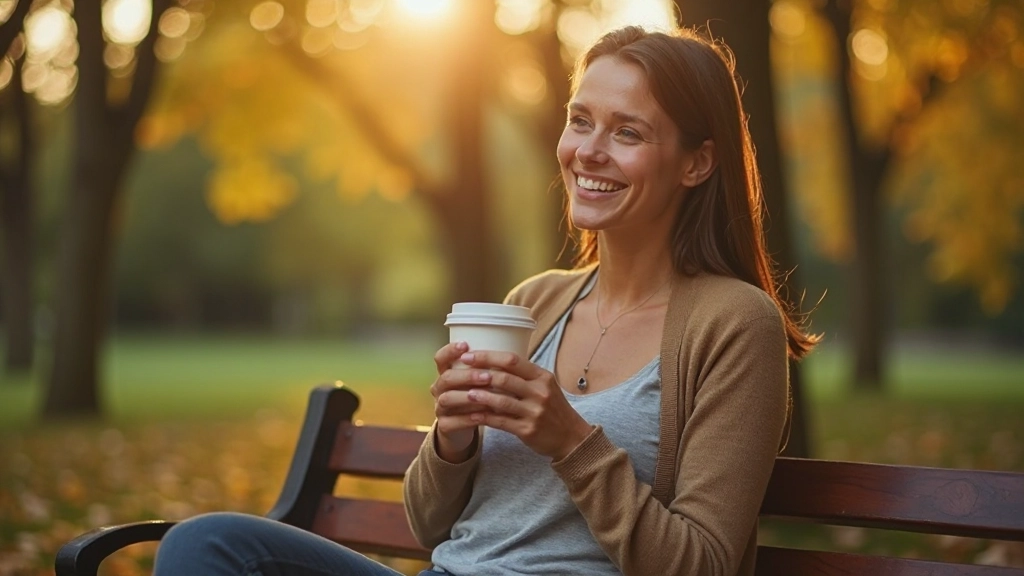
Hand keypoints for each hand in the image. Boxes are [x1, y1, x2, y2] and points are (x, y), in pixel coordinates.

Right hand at [430, 341, 487, 462]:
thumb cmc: (477, 396)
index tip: (466, 345)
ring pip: (447, 399)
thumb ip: (489, 369)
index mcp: (447, 372)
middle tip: (487, 376)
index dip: (450, 350)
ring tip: (487, 397)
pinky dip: (468, 418)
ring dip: (467, 397)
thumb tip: (513, 356)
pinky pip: (453, 421)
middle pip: (446, 378)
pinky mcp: (444, 425)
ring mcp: (440, 407)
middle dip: (467, 376)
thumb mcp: (480, 381)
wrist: (464, 426)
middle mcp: (439, 388)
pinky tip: (484, 415)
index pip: (441, 357)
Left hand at [457, 350, 594, 460]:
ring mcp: (534, 412)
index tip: (469, 355)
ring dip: (480, 396)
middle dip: (479, 374)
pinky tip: (472, 415)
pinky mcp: (528, 430)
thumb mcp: (545, 386)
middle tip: (460, 372)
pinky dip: (485, 417)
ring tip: (464, 393)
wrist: (571, 437)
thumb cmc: (553, 409)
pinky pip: (501, 422)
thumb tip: (494, 362)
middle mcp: (539, 392)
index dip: (488, 357)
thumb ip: (524, 375)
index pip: (512, 360)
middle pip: (505, 378)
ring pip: (501, 400)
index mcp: (542, 377)